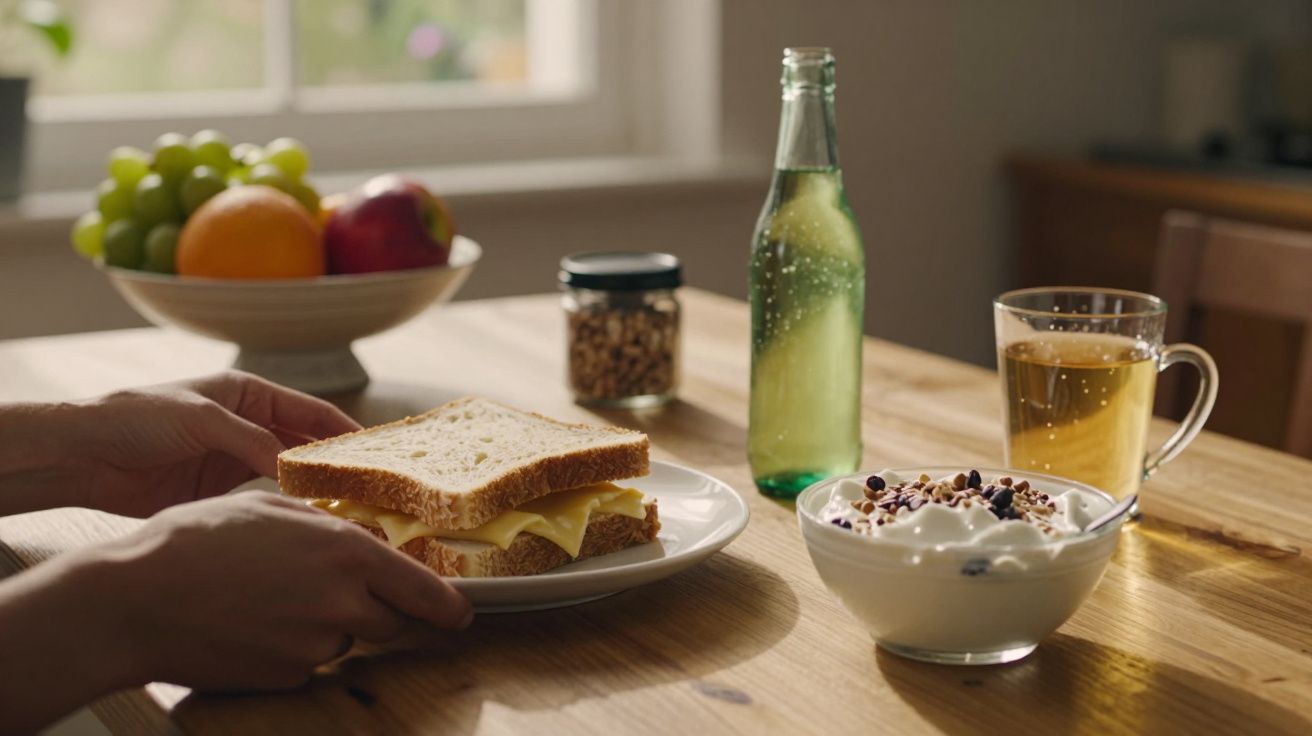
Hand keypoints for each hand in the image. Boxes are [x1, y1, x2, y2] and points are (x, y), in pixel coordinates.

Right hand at [0, 493, 470, 730]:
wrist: (134, 599)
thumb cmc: (197, 541)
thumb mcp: (273, 511)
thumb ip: (330, 527)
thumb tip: (363, 540)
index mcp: (347, 554)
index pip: (424, 592)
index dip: (448, 606)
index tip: (460, 613)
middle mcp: (341, 604)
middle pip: (392, 622)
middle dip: (380, 610)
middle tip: (342, 593)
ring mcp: (313, 645)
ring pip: (345, 639)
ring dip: (329, 624)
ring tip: (273, 597)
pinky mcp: (285, 676)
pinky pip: (307, 661)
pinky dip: (292, 646)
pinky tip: (253, 622)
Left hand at [33, 371, 358, 515]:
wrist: (82, 456)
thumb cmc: (137, 418)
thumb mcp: (202, 420)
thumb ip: (252, 442)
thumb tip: (295, 470)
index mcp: (248, 394)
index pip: (311, 412)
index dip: (344, 431)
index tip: (376, 453)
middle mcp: (248, 425)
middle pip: (305, 445)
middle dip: (336, 464)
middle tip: (370, 489)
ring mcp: (234, 459)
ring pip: (289, 475)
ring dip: (314, 490)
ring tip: (347, 510)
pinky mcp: (218, 490)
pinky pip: (263, 498)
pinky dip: (285, 509)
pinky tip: (305, 524)